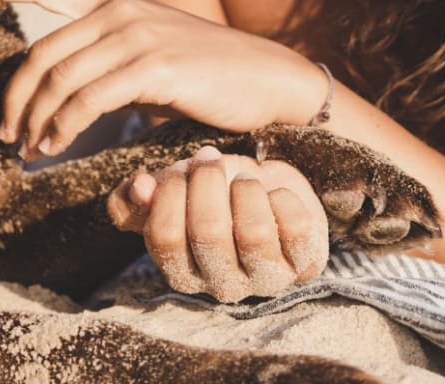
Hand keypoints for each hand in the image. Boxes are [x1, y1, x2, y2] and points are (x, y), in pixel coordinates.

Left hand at [1, 0, 330, 159]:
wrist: (267, 79)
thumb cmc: (205, 75)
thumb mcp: (151, 51)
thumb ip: (107, 56)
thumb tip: (60, 90)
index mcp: (116, 2)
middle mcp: (121, 11)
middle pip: (43, 53)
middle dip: (16, 98)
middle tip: (5, 134)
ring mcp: (137, 36)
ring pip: (60, 80)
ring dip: (34, 121)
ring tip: (27, 149)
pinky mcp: (153, 68)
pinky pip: (88, 101)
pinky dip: (62, 128)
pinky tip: (54, 147)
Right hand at [107, 145, 328, 300]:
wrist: (270, 188)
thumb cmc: (217, 192)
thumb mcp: (174, 188)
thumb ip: (140, 194)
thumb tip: (140, 187)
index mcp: (183, 273)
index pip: (164, 238)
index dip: (171, 193)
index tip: (182, 167)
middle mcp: (223, 286)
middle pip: (209, 232)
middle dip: (208, 182)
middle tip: (211, 159)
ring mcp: (267, 279)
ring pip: (254, 232)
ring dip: (245, 189)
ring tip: (244, 177)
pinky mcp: (304, 263)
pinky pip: (294, 226)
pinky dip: (283, 197)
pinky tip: (274, 193)